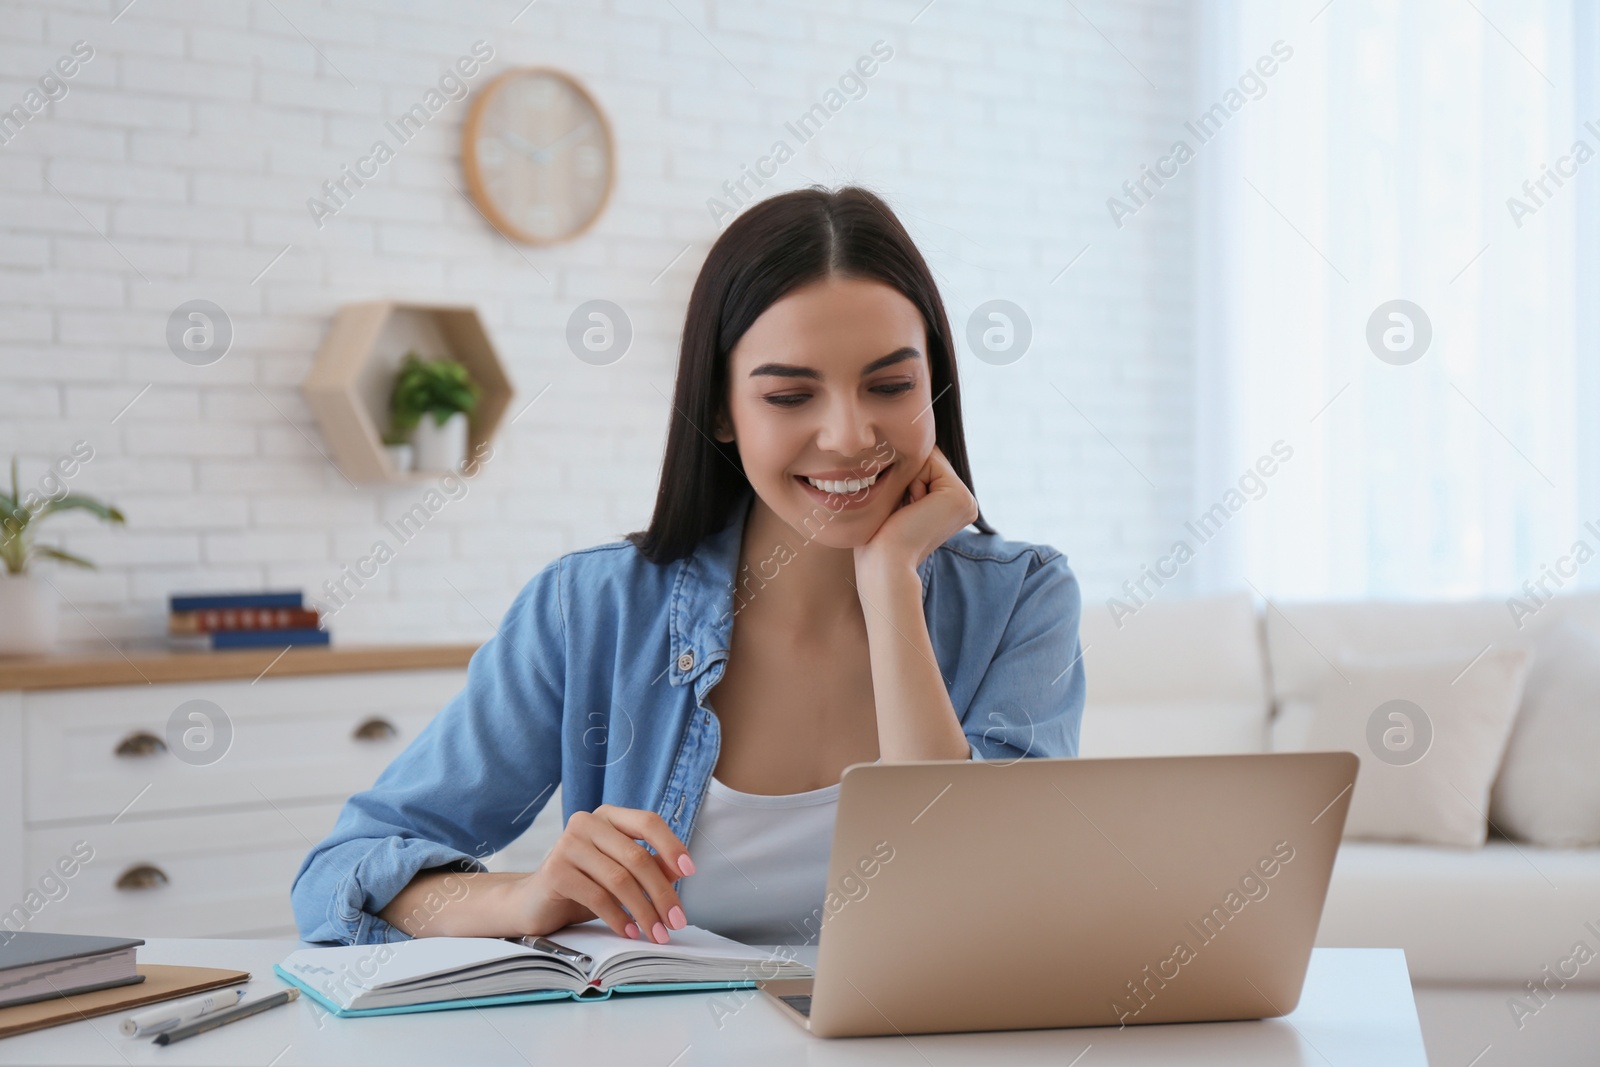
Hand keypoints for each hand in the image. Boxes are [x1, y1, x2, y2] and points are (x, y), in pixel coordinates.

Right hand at [502, 805, 694, 944]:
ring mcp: (568, 844)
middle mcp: (587, 823)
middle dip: (662, 893)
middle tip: (676, 922)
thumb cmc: (585, 886)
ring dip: (644, 911)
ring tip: (657, 934)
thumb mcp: (620, 873)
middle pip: (637, 857)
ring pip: (620, 880)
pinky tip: (630, 933)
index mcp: (608, 817)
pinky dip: (619, 918)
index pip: (648, 822)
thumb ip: (649, 866)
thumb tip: (680, 870)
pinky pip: (598, 897)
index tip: (690, 872)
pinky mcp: (555, 871)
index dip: (672, 846)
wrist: (534, 903)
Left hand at [854, 444, 978, 579]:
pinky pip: (929, 462)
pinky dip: (912, 480)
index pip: (926, 466)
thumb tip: (905, 443)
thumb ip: (908, 475)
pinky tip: (912, 508)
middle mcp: (966, 502)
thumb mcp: (896, 500)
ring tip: (906, 511)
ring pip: (928, 459)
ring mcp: (967, 500)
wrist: (884, 564)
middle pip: (929, 459)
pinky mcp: (960, 497)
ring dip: (908, 479)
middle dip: (907, 476)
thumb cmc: (879, 538)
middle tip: (901, 511)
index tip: (898, 510)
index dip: (904, 477)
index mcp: (953, 505)